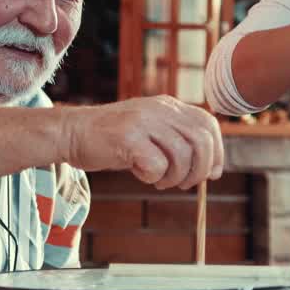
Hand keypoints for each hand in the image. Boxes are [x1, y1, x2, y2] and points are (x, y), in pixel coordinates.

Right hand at [61, 96, 224, 189]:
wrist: (72, 133)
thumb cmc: (113, 140)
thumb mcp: (151, 132)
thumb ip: (178, 142)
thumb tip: (211, 169)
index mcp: (168, 105)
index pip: (208, 124)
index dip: (217, 152)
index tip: (212, 173)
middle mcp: (159, 109)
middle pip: (201, 141)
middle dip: (199, 170)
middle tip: (183, 184)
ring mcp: (143, 121)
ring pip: (182, 155)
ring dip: (175, 177)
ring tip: (159, 181)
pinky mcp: (127, 137)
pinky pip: (157, 165)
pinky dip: (153, 177)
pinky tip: (140, 173)